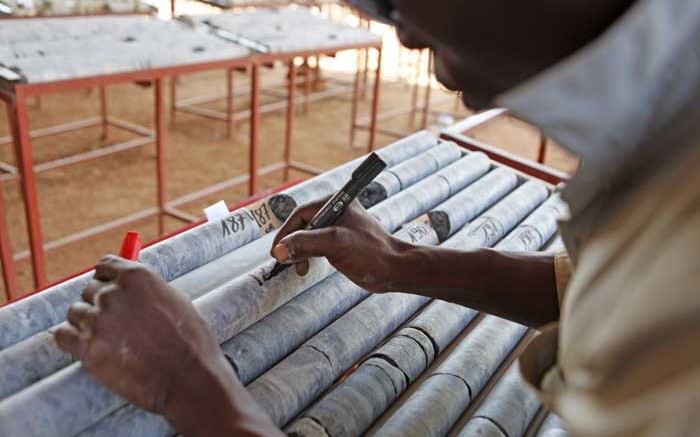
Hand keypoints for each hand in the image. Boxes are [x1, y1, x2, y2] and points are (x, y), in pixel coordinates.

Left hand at [54, 255, 229, 413]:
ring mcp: (97, 319)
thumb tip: (132, 287)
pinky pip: (63, 335)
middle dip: (99, 303)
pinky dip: (72, 340)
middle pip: (89, 289)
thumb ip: (148, 290)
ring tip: (106, 339)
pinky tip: (88, 347)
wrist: (186, 377)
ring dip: (86, 323)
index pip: (105, 265)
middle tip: (114, 321)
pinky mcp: (85, 347)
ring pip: (75, 312)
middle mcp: (112, 293)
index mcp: (136, 276)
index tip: (109, 288)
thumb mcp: (175, 301)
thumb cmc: (188, 342)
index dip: (107, 278)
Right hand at [270, 199, 408, 291]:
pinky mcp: (340, 242)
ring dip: (299, 252)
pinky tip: (307, 266)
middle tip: (285, 261)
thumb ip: (306, 244)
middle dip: (292, 244)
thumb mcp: (336, 244)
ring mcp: (337, 227)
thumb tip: (279, 250)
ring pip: (307, 237)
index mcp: (335, 203)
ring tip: (300, 268)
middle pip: (302, 225)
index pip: (300, 214)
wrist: (394, 269)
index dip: (286, 232)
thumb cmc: (372, 252)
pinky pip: (315, 246)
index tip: (276, 250)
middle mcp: (335, 212)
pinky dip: (307, 256)